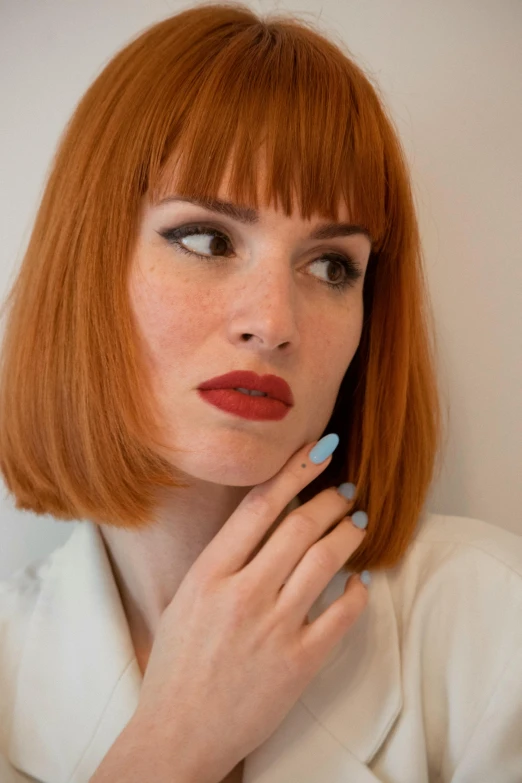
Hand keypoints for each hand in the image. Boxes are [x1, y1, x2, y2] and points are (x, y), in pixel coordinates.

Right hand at [132, 436, 368, 782]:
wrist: (179, 733)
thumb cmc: (178, 666)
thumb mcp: (187, 600)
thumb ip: (224, 560)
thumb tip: (267, 519)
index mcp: (209, 575)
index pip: (259, 506)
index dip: (294, 471)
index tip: (318, 450)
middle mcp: (242, 594)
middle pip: (299, 526)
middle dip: (330, 500)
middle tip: (345, 491)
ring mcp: (273, 629)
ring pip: (325, 561)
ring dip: (348, 534)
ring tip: (358, 522)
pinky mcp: (299, 663)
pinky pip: (342, 615)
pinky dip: (356, 590)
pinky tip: (359, 579)